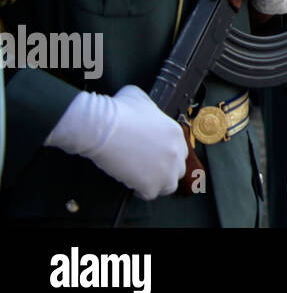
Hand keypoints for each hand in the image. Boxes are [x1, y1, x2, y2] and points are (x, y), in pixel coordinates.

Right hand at [45, 86, 187, 198]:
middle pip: (178, 167)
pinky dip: (142, 192)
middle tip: (150, 169)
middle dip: (165, 168)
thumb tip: (140, 109)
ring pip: (170, 184)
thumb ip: (147, 107)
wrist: (101, 127)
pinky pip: (151, 194)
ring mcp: (165, 169)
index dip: (167, 153)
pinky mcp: (151, 184)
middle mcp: (175, 151)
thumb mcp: (139, 97)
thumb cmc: (117, 111)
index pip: (180, 148)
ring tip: (145, 180)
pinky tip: (133, 185)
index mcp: (174, 131)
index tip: (155, 155)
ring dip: (158, 183)